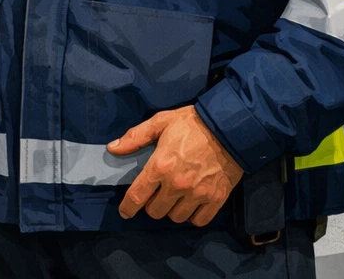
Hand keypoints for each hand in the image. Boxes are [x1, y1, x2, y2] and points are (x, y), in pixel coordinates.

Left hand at [111, 105, 243, 225]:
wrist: (230, 127)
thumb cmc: (193, 123)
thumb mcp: (161, 122)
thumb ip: (136, 137)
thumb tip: (113, 149)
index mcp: (160, 166)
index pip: (137, 196)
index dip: (127, 208)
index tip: (125, 212)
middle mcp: (177, 185)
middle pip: (155, 211)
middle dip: (152, 205)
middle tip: (157, 194)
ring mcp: (197, 194)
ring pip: (176, 218)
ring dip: (172, 210)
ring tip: (175, 198)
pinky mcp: (215, 199)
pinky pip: (199, 220)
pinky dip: (193, 216)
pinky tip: (192, 204)